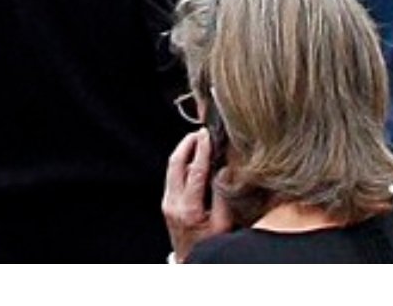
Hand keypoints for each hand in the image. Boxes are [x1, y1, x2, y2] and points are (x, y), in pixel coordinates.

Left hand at [161, 126, 231, 259]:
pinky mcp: (167, 204)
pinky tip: (193, 158)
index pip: (194, 171)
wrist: (191, 261)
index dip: (202, 150)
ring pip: (171, 168)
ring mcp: (167, 203)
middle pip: (175, 164)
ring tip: (197, 140)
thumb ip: (223, 197)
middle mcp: (173, 203)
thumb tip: (225, 171)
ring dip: (184, 151)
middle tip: (200, 131)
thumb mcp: (224, 225)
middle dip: (187, 144)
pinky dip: (182, 163)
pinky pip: (172, 177)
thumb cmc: (210, 246)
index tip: (207, 135)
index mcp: (188, 208)